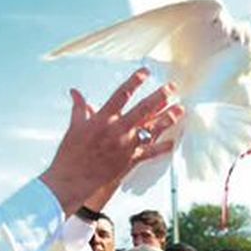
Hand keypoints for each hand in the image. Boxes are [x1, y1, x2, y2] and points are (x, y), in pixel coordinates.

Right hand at [40, 68, 182, 215]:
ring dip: (167, 118)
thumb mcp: (74, 126)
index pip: (122, 94)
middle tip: (172, 88)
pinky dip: (162, 148)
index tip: (146, 72)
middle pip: (143, 109)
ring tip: (180, 109)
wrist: (72, 179)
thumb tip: (74, 91)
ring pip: (151, 129)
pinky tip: (173, 142)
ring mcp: (126, 145)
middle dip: (159, 97)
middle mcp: (117, 130)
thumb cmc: (71, 153)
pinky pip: (150, 153)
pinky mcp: (129, 160)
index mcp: (103, 119)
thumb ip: (79, 107)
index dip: (134, 81)